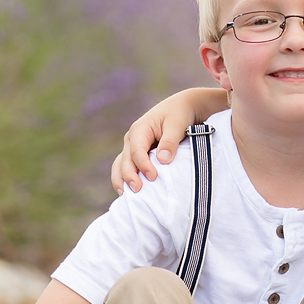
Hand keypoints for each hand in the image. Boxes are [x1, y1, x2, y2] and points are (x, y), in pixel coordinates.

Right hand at [110, 89, 225, 192]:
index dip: (143, 165)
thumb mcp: (177, 124)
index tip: (153, 177)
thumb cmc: (180, 114)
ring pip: (120, 165)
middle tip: (137, 190)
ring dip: (122, 180)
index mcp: (139, 129)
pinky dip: (125, 179)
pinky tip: (129, 193)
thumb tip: (162, 160)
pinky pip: (127, 168)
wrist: (183, 107)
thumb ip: (170, 141)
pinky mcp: (138, 155)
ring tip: (126, 196)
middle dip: (129, 176)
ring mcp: (133, 147)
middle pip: (125, 160)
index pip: (136, 151)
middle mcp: (132, 139)